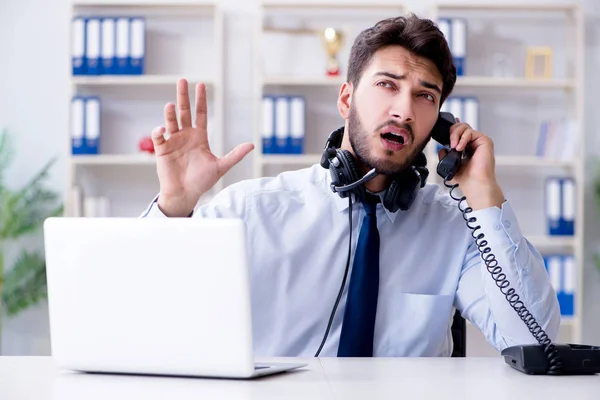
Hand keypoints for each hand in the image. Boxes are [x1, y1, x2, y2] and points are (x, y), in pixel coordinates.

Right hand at [151, 78, 253, 216]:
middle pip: (184, 112)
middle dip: (183, 96)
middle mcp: (186, 136)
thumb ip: (235, 155)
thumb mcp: (221, 166)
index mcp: (199, 137)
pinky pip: (160, 137)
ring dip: (170, 113)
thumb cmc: (202, 181)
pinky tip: (162, 129)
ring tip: (170, 105)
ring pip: (171, 122)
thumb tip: (252, 145)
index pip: (200, 114)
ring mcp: (173, 141)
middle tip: (182, 80)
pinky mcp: (162, 150)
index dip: (201, 100)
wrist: (186, 194)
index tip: (201, 85)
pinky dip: (159, 132)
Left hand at [438, 118, 503, 209]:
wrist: (475, 184)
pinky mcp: (485, 141)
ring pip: (464, 127)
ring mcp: (479, 142)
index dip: (452, 129)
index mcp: (466, 148)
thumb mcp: (450, 165)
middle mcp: (473, 143)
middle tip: (450, 144)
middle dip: (452, 132)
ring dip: (455, 135)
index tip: (444, 132)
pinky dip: (462, 138)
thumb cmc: (466, 179)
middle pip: (460, 127)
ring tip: (454, 147)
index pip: (459, 133)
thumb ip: (445, 155)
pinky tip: (460, 148)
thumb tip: (442, 149)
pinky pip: (470, 132)